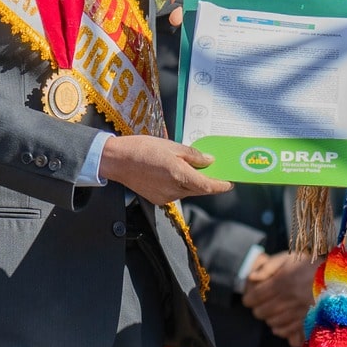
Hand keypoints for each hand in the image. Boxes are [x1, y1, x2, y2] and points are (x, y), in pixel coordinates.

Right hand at [99, 136, 233, 204]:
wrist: (117, 161)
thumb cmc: (143, 149)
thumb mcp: (172, 146)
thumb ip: (193, 156)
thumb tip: (209, 161)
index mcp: (180, 176)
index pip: (208, 186)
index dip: (221, 186)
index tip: (230, 183)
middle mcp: (175, 190)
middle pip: (199, 190)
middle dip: (208, 182)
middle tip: (214, 171)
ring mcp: (165, 197)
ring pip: (187, 192)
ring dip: (192, 182)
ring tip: (191, 168)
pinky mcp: (157, 199)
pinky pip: (175, 193)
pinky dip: (180, 185)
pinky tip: (174, 173)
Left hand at [243, 252, 317, 346]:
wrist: (339, 276)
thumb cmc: (311, 265)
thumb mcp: (288, 258)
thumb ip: (267, 267)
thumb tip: (251, 279)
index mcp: (282, 282)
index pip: (254, 297)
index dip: (249, 298)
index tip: (251, 296)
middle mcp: (289, 299)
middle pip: (261, 312)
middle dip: (258, 307)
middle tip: (263, 302)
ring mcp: (299, 313)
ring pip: (271, 323)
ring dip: (270, 317)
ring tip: (276, 309)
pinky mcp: (307, 322)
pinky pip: (285, 331)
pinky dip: (281, 327)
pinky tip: (284, 319)